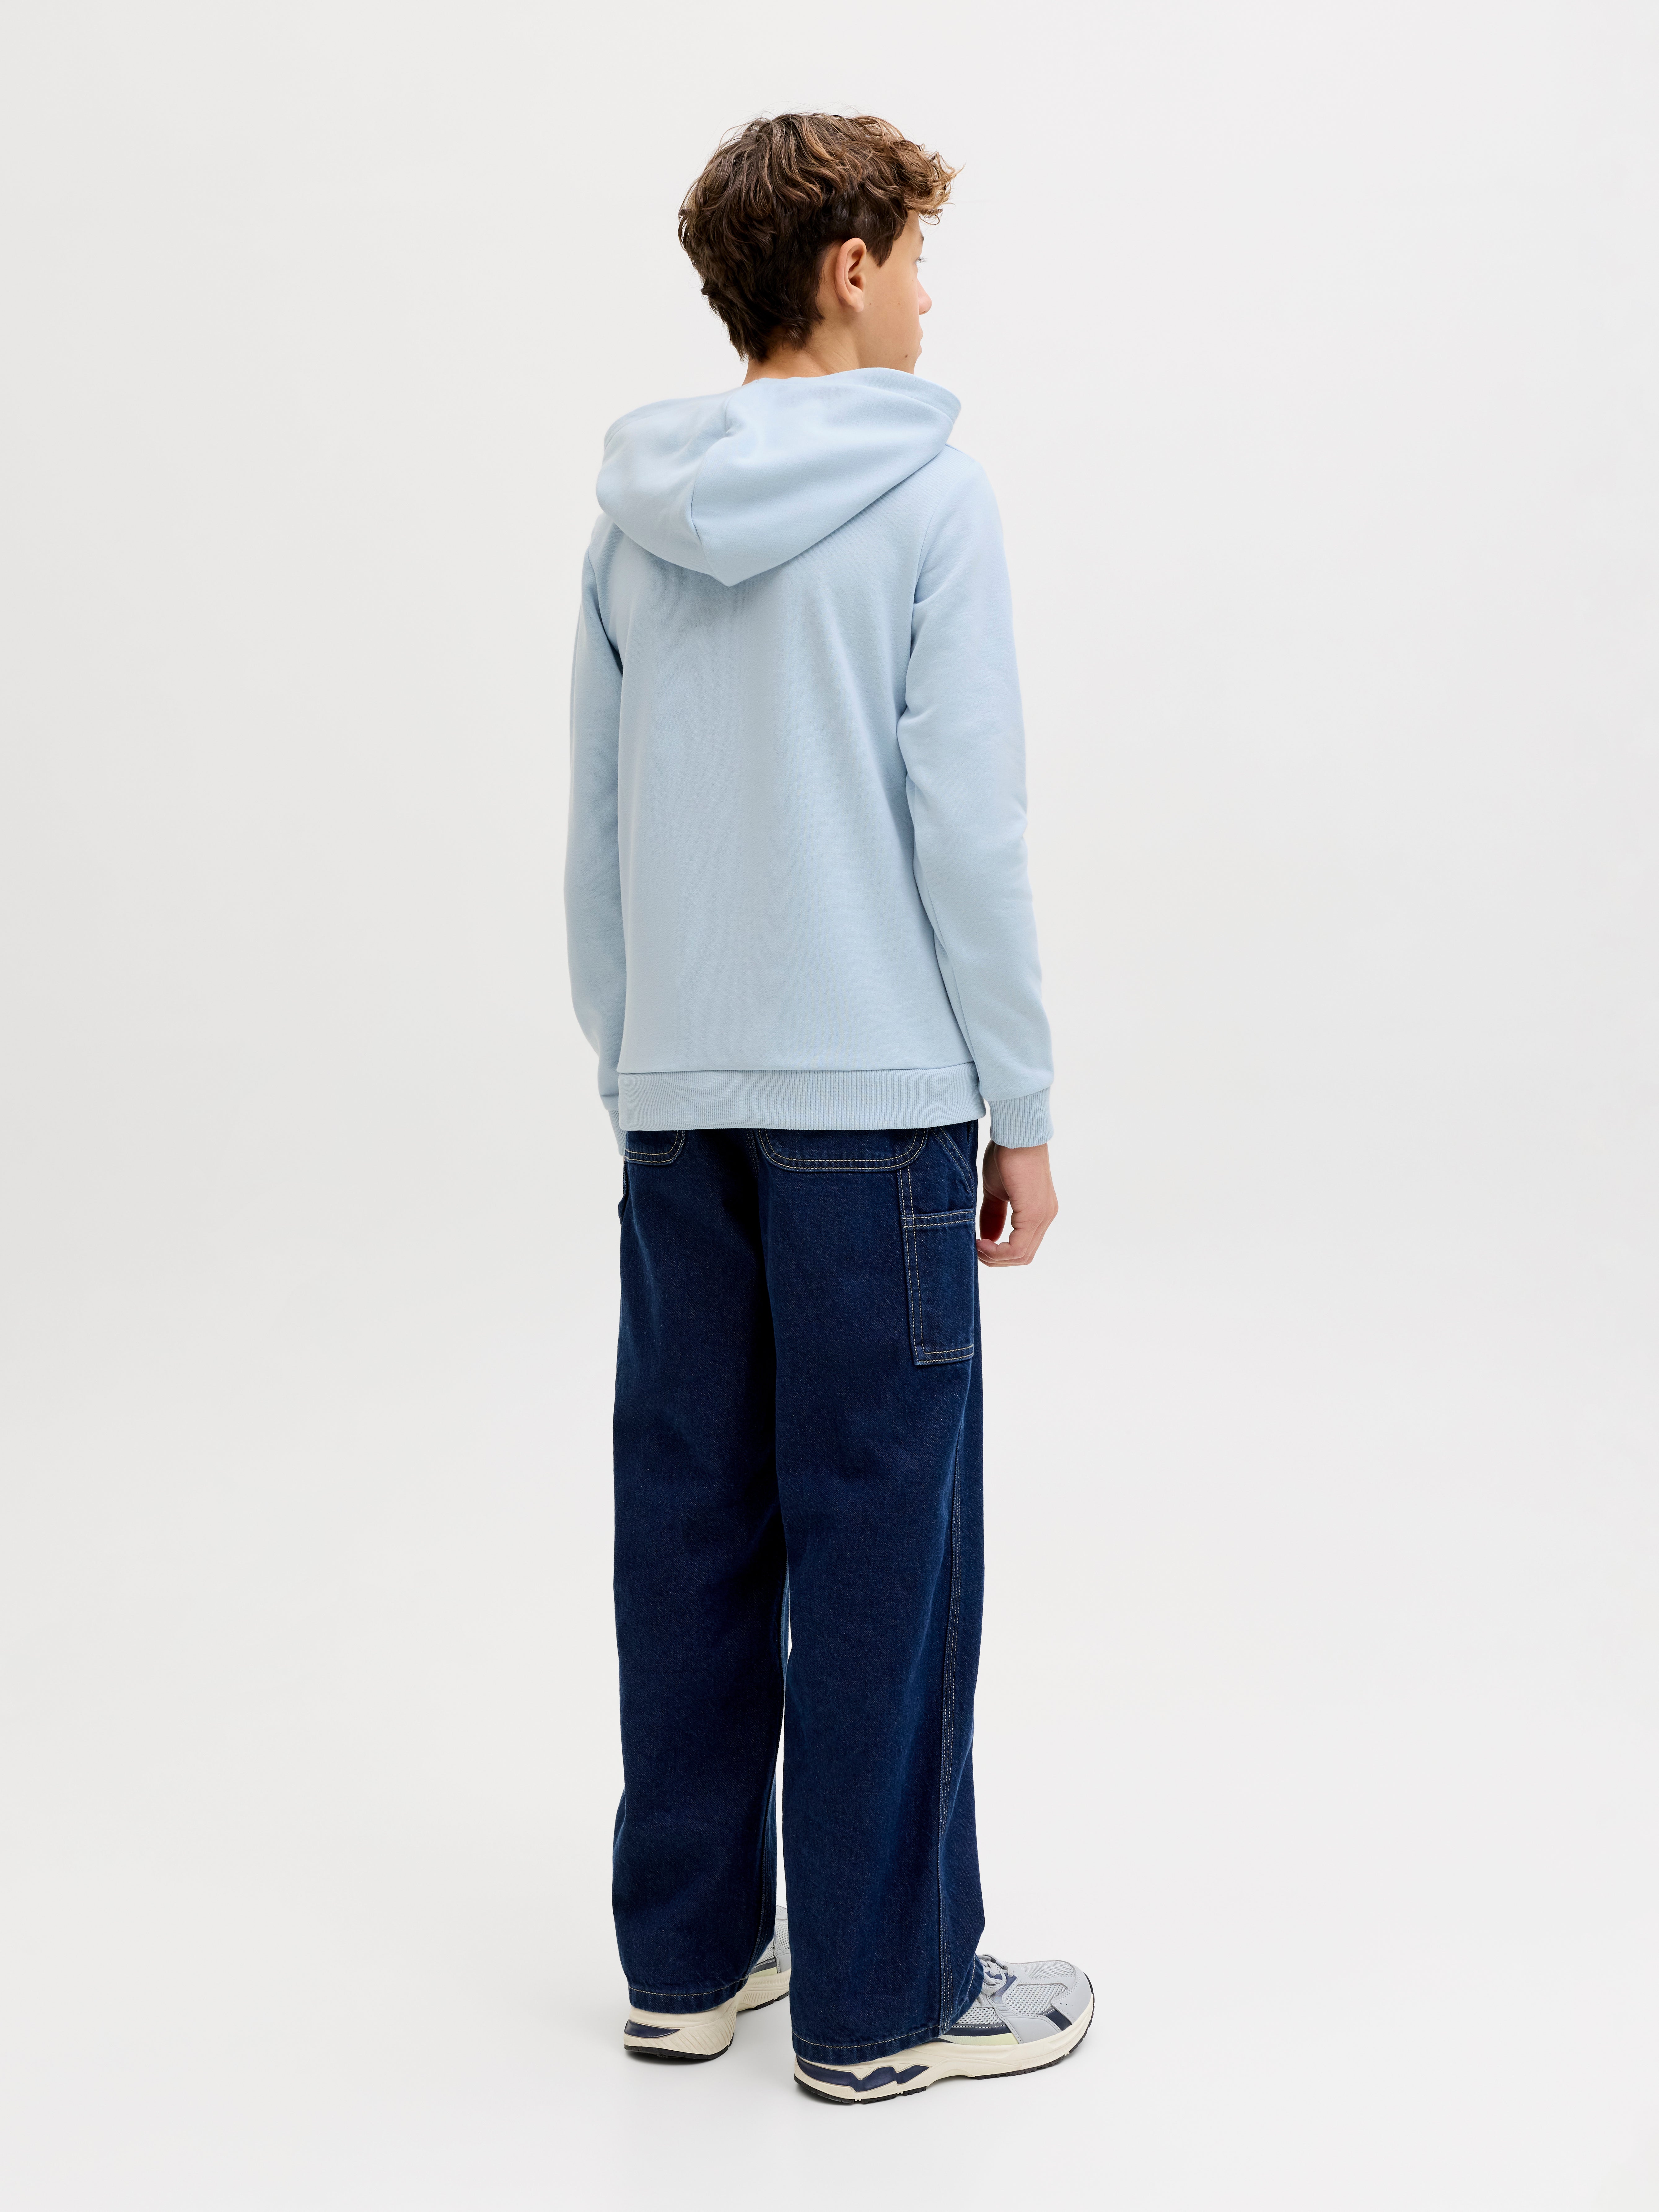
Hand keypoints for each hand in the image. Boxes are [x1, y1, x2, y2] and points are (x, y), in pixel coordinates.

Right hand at [976, 1141, 1057, 1267]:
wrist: (1016, 1134)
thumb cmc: (1007, 1155)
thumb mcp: (995, 1191)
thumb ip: (993, 1215)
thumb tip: (986, 1237)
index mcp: (1038, 1212)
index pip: (1022, 1247)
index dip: (999, 1253)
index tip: (977, 1245)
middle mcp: (1045, 1217)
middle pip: (1023, 1256)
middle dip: (996, 1259)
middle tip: (974, 1249)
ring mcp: (1042, 1217)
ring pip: (1021, 1255)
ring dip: (995, 1257)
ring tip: (976, 1247)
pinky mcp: (1035, 1214)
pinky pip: (1017, 1247)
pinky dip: (998, 1251)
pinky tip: (981, 1243)